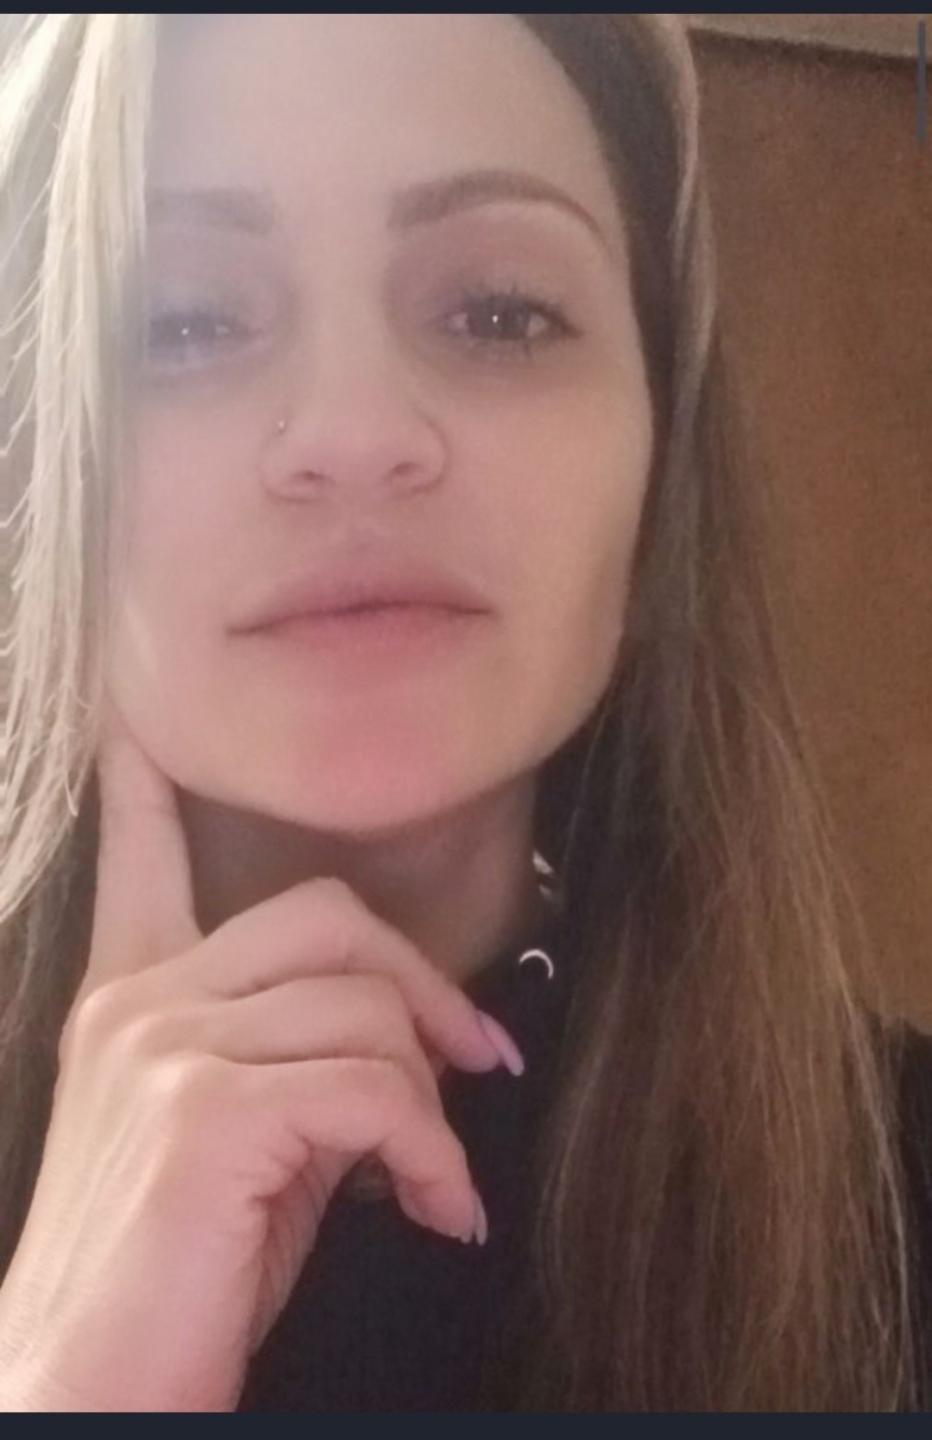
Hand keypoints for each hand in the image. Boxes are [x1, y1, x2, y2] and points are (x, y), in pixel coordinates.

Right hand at [0, 698, 513, 1410]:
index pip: (140, 862)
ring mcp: (168, 1047)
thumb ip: (294, 1064)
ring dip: (433, 1098)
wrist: (88, 1392)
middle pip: (327, 916)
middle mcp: (142, 1004)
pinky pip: (375, 1089)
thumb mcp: (238, 1146)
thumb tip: (406, 1046)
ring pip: (366, 1007)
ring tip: (438, 1178)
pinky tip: (437, 1208)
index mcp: (131, 1001)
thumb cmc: (175, 1277)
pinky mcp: (209, 1112)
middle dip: (424, 983)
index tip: (139, 728)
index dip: (144, 793)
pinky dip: (432, 1151)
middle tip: (477, 1058)